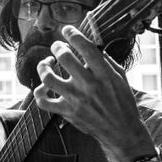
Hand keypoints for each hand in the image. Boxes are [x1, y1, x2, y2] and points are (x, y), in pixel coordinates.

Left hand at [33, 26, 154, 161]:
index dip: (73, 34)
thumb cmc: (122, 103)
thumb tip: (94, 47)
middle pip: (64, 58)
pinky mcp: (67, 112)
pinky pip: (43, 101)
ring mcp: (76, 99)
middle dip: (57, 47)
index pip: (86, 47)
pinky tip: (43, 87)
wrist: (122, 131)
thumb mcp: (121, 78)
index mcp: (104, 74)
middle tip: (58, 46)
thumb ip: (107, 61)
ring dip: (43, 67)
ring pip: (49, 78)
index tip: (67, 29)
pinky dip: (39, 92)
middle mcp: (89, 85)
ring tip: (46, 63)